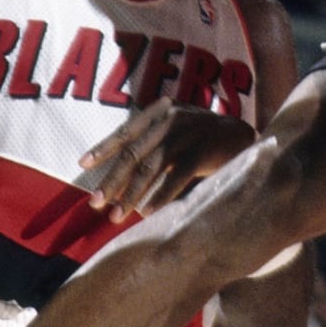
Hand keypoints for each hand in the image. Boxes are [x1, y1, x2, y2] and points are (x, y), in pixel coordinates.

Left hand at [79, 96, 256, 222]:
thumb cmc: (202, 137)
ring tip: (116, 216)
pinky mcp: (203, 151)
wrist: (243, 136)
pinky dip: (160, 196)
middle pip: (134, 153)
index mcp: (161, 111)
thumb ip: (151, 141)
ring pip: (151, 167)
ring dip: (131, 194)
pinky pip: (175, 177)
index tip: (82, 164)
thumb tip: (117, 172)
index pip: (126, 131)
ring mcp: (187, 134)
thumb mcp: (175, 129)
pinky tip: (146, 212)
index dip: (103, 148)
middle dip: (112, 180)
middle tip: (94, 202)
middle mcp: (171, 118)